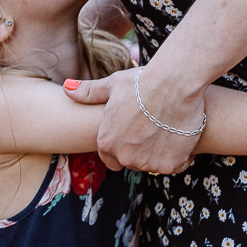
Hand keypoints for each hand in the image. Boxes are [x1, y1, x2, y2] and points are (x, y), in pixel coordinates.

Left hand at [64, 66, 205, 172]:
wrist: (175, 83)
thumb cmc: (141, 81)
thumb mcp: (112, 85)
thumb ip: (88, 92)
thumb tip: (66, 87)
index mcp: (107, 143)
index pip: (110, 156)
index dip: (122, 143)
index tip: (133, 130)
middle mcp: (125, 158)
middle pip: (132, 160)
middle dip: (139, 149)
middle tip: (152, 126)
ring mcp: (148, 163)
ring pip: (152, 163)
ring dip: (158, 151)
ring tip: (166, 126)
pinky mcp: (171, 164)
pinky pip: (174, 165)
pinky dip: (178, 154)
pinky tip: (179, 133)